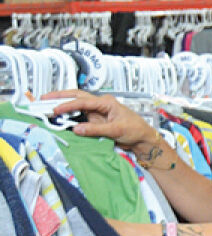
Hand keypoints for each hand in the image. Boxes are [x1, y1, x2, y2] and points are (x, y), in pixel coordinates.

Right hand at [41, 90, 159, 153]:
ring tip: (47, 106)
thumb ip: (95, 129)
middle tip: (44, 99)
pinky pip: (80, 116)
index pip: (82, 101)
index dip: (67, 105)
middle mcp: (100, 104)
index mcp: (106, 102)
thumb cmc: (135, 130)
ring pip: (77, 105)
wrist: (143, 139)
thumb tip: (76, 129)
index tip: (55, 109)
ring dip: (63, 105)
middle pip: (77, 96)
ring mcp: (98, 112)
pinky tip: (60, 117)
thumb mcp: (115, 130)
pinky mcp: (96, 120)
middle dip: (60, 97)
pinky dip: (70, 115)